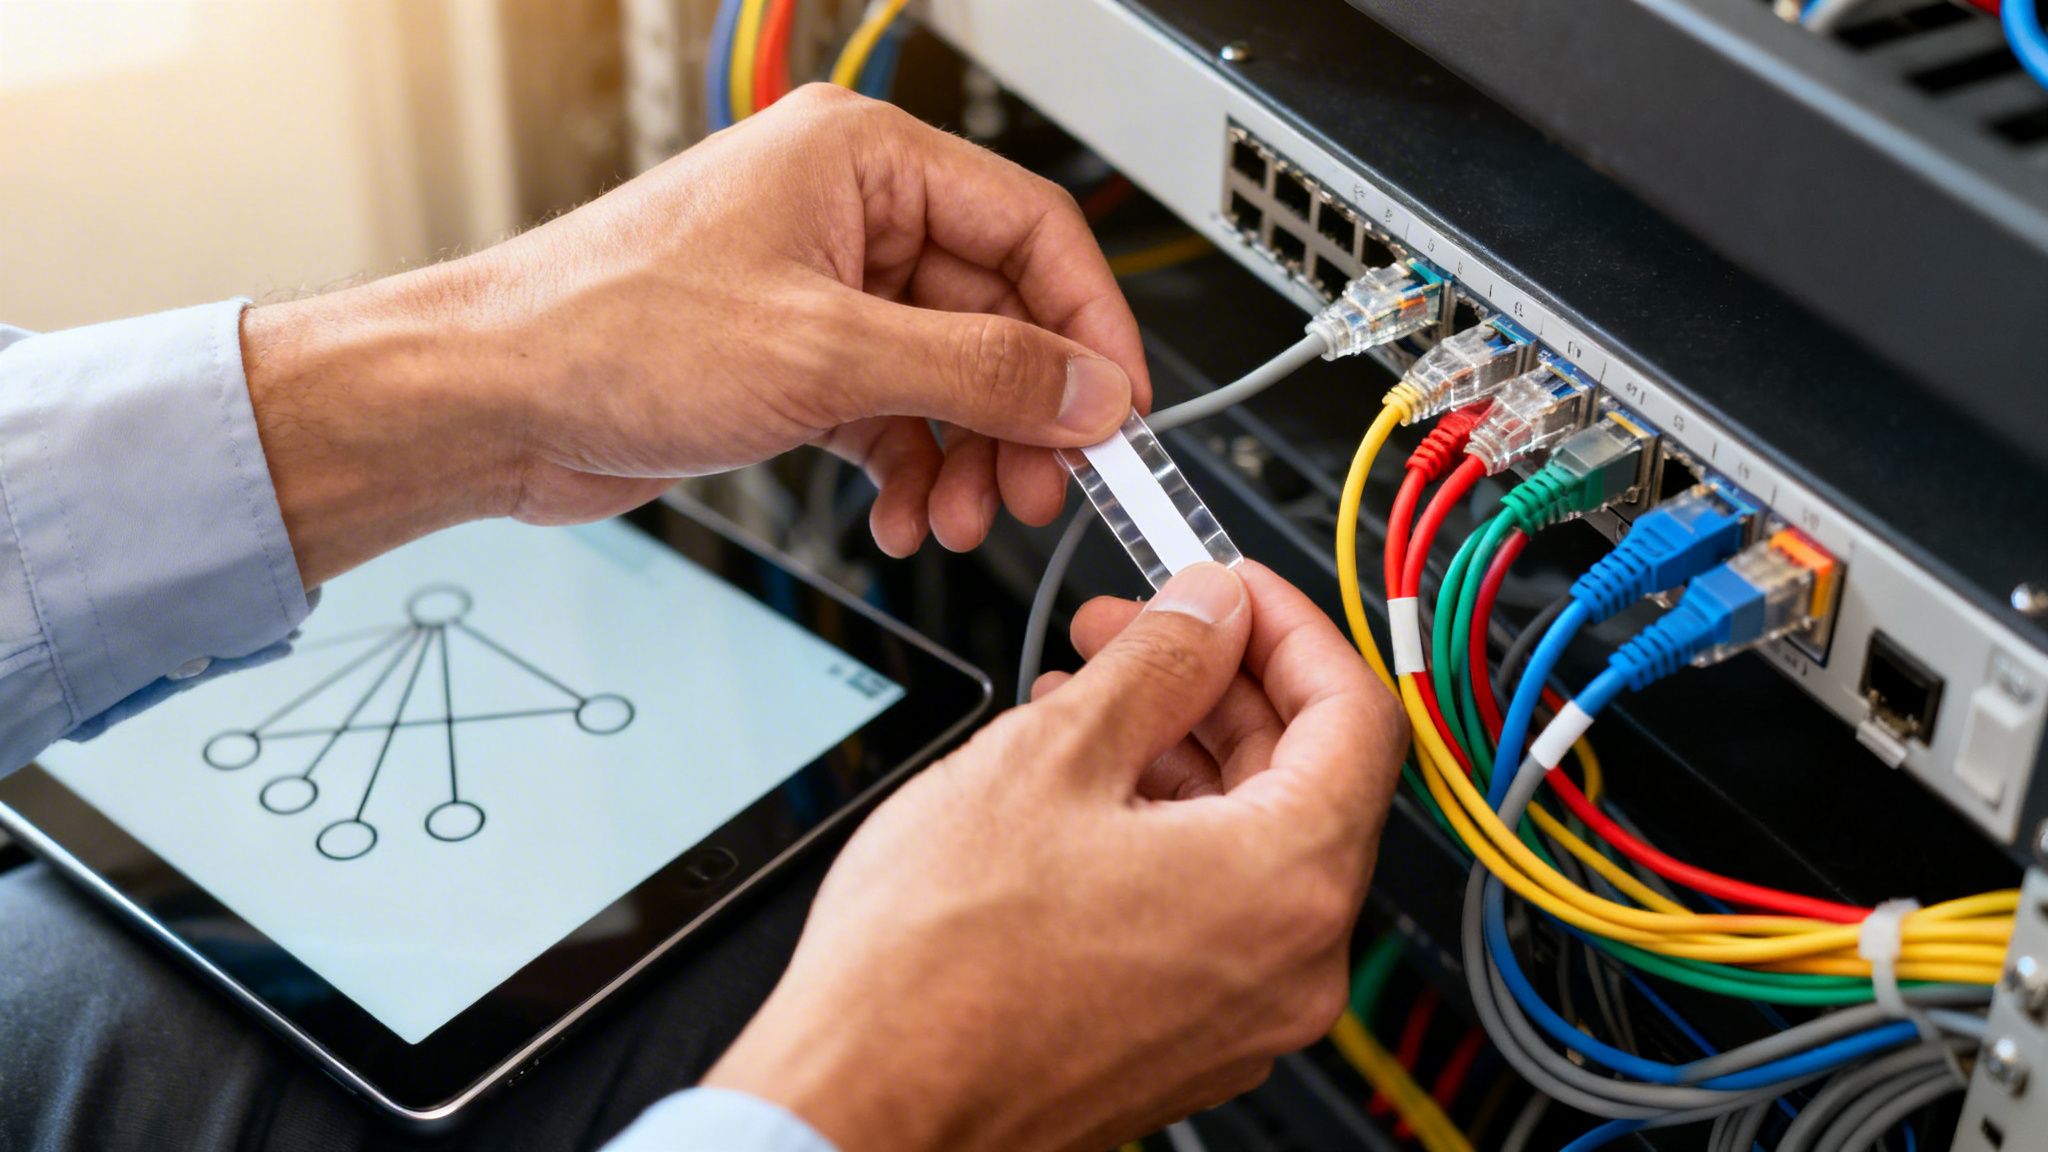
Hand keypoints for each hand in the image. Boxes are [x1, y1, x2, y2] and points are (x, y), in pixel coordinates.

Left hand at [241, 85, 1146, 585]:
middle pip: (996, 313)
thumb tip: (1088, 389)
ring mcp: (820, 292)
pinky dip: (907, 469)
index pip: (1032, 231)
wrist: (488, 401)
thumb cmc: (606, 332)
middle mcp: (847, 216)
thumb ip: (978, 372)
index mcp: (863, 162)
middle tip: (1039, 488)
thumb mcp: (825, 355)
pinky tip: (899, 516)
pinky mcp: (793, 361)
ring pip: (948, 375)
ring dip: (966, 455)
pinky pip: (893, 414)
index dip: (1088, 328)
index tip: (1116, 412)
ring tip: (957, 517)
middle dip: (1021, 413)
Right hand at [703, 562, 1407, 1151]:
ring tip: (1082, 705)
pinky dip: (1164, 830)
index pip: (1355, 714)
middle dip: (1218, 683)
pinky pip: (1211, 906)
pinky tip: (1077, 792)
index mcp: (1285, 884)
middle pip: (1306, 776)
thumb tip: (1211, 610)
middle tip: (1131, 630)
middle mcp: (1291, 965)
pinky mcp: (1186, 1040)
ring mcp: (1242, 1015)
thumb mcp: (1049, 757)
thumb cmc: (936, 970)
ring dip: (1180, 751)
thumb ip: (1158, 663)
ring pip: (1251, 840)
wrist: (862, 1109)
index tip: (1227, 589)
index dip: (1287, 627)